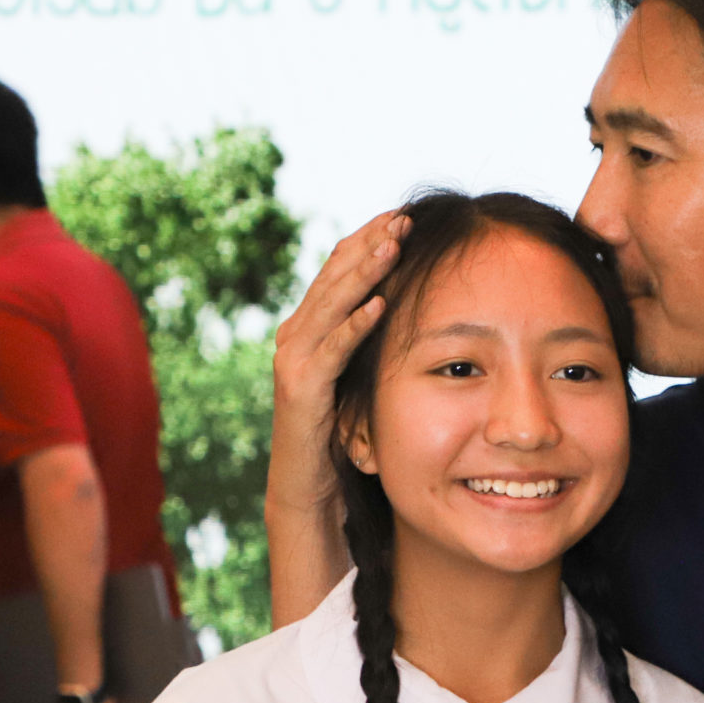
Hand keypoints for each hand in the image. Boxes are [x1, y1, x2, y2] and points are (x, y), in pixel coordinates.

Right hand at [272, 210, 407, 508]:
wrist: (310, 488)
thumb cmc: (340, 430)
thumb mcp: (358, 372)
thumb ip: (371, 339)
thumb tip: (409, 301)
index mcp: (309, 326)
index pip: (338, 268)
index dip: (368, 238)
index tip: (403, 214)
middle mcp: (296, 335)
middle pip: (333, 275)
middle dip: (368, 244)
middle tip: (403, 217)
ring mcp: (294, 361)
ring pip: (331, 304)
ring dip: (363, 273)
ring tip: (393, 244)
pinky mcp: (301, 391)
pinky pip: (331, 352)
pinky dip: (354, 326)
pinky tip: (379, 305)